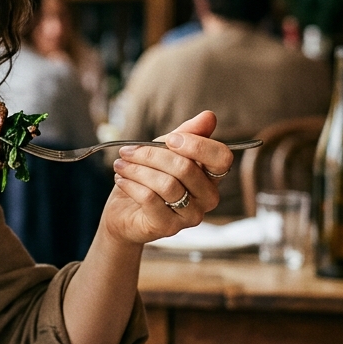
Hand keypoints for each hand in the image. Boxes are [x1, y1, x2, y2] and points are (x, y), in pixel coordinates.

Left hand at [102, 111, 233, 244]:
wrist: (125, 212)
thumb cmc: (148, 178)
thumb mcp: (165, 150)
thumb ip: (186, 134)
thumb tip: (209, 116)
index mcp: (212, 176)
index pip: (221, 158)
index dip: (197, 145)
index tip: (170, 139)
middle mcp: (208, 198)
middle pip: (186, 168)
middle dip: (151, 155)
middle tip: (127, 151)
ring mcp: (191, 216)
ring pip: (167, 184)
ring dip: (137, 169)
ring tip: (121, 164)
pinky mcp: (169, 227)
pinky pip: (150, 199)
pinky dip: (131, 185)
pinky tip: (120, 179)